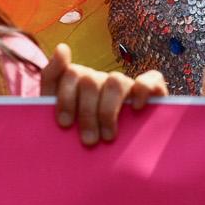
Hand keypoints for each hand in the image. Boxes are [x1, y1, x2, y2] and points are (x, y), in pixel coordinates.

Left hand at [41, 44, 166, 146]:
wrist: (114, 157)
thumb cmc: (81, 136)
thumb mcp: (58, 114)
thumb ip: (52, 79)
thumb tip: (62, 47)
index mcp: (80, 82)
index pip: (71, 74)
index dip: (66, 98)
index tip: (65, 124)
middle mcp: (103, 79)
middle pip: (91, 81)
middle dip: (87, 113)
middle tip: (88, 141)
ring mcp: (127, 84)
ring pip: (116, 82)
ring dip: (109, 111)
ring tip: (108, 137)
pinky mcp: (152, 91)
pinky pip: (151, 79)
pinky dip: (143, 89)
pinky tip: (136, 107)